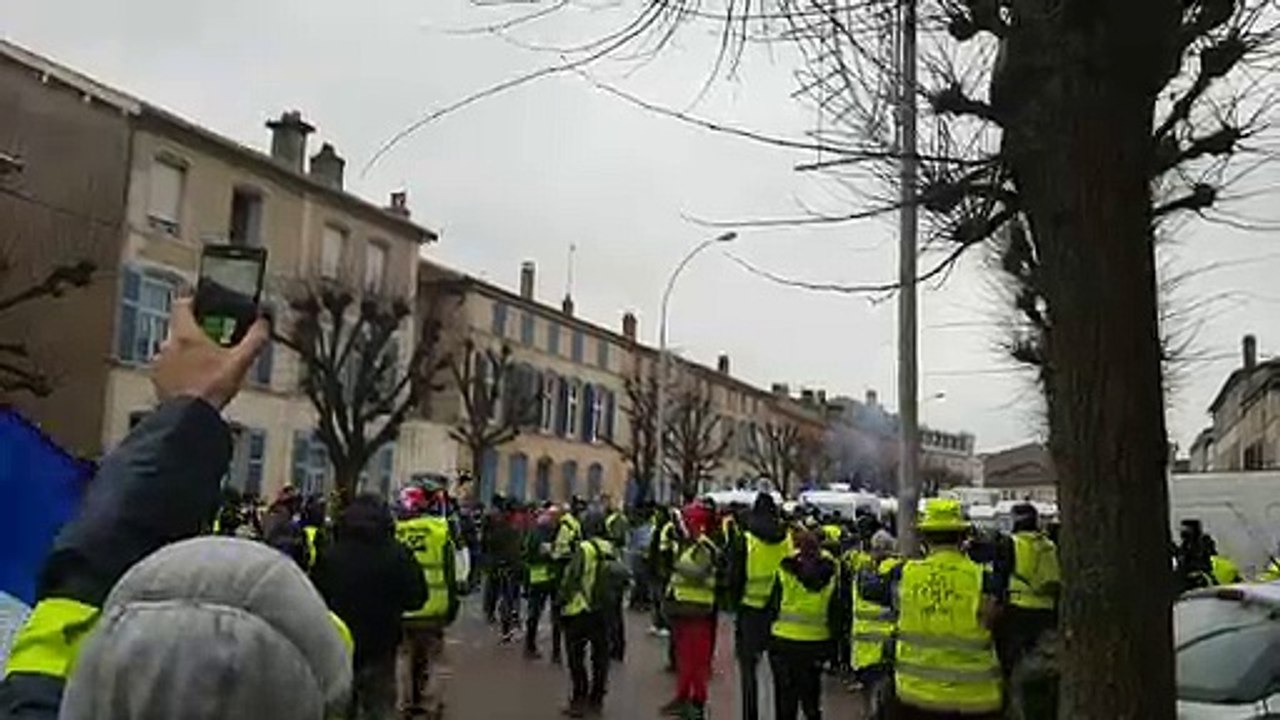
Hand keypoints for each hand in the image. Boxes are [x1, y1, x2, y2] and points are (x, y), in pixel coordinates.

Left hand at [151, 296, 269, 408]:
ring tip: (206, 363)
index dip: (192, 299)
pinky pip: (169, 368)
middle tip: (213, 339)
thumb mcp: (240, 362)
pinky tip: (195, 379)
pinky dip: (180, 370)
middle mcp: (167, 345)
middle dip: (196, 331)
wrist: (189, 418)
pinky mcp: (158, 381)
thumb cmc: (211, 388)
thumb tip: (263, 324)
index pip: (181, 304)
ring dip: (187, 352)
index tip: (200, 300)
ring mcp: (160, 363)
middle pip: (179, 328)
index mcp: (185, 334)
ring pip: (173, 349)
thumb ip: (254, 340)